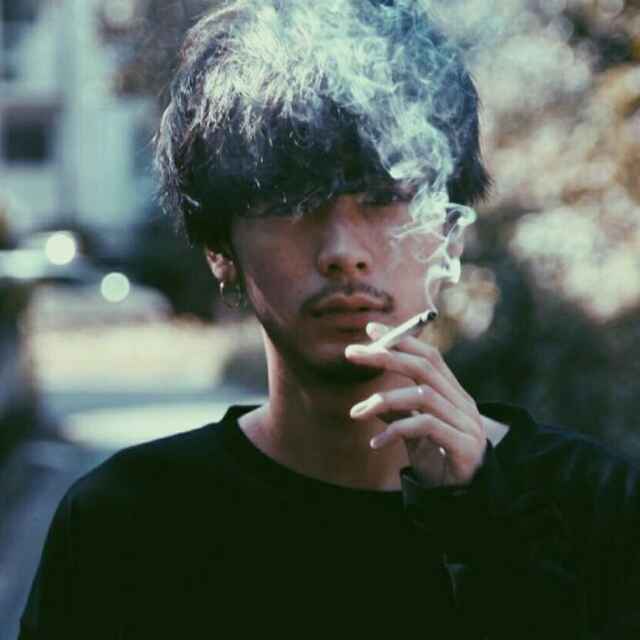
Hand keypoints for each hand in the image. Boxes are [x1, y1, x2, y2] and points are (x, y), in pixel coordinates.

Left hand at [344, 322, 486, 487]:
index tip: (370, 330)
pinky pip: (426, 427)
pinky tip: (376, 443)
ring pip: (422, 396)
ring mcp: (466, 423)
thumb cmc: (439, 462)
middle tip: (352, 353)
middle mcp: (462, 403)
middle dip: (386, 356)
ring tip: (356, 412)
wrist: (467, 499)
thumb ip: (398, 414)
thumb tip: (372, 401)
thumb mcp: (413, 434)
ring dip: (384, 399)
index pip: (428, 356)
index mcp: (453, 394)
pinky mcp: (464, 446)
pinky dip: (396, 430)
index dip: (401, 340)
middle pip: (424, 367)